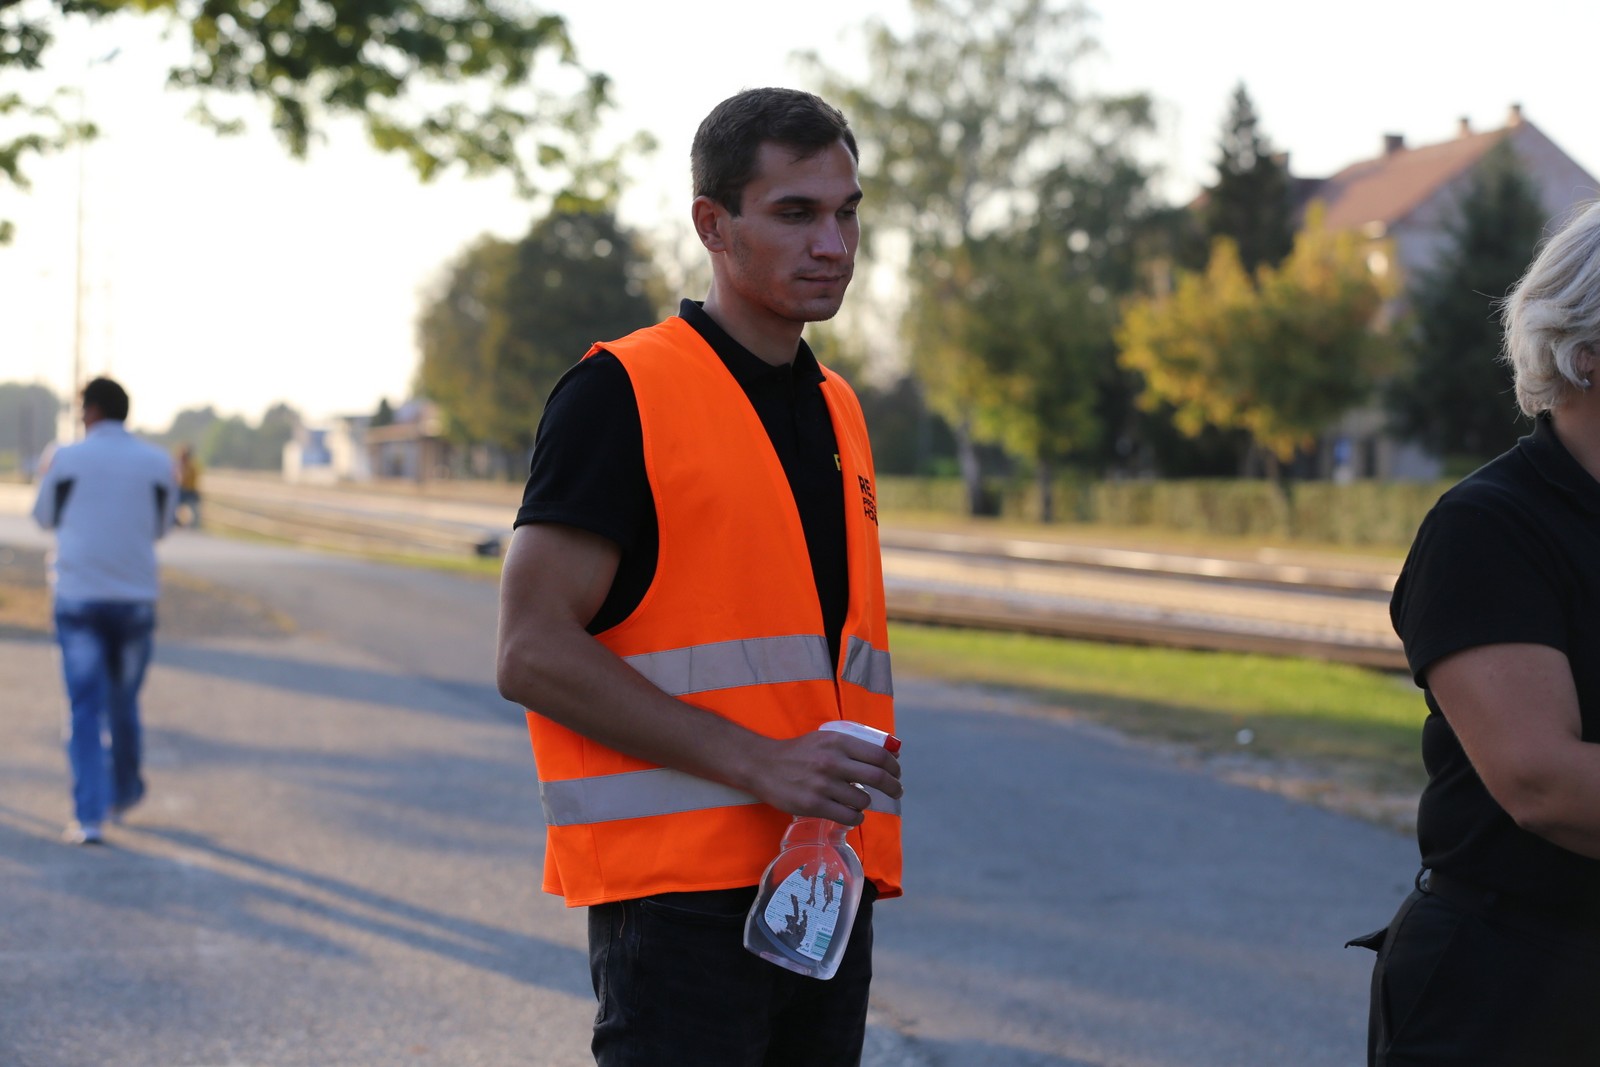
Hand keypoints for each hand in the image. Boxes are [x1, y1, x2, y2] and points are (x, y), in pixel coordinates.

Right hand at [750, 729, 902, 824]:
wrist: (763, 765)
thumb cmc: (799, 752)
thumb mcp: (826, 739)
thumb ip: (853, 746)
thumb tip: (890, 754)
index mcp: (838, 742)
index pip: (878, 755)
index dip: (894, 767)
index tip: (896, 774)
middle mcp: (832, 762)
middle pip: (877, 777)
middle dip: (893, 787)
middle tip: (896, 792)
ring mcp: (823, 785)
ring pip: (862, 800)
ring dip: (866, 804)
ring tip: (860, 802)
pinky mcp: (814, 805)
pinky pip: (848, 817)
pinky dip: (856, 818)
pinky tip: (852, 814)